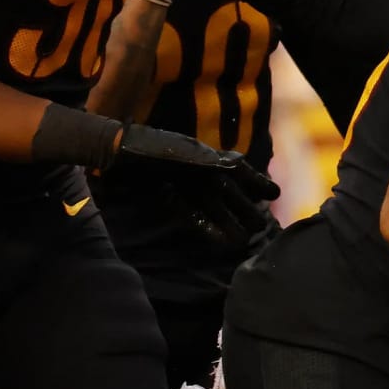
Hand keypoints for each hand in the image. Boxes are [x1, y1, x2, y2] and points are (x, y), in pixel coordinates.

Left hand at [107, 124, 280, 250]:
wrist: (115, 152)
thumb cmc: (149, 147)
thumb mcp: (183, 152)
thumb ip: (207, 162)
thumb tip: (235, 168)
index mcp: (206, 156)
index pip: (238, 170)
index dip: (255, 182)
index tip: (274, 195)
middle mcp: (199, 170)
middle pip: (227, 192)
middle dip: (244, 208)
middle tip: (262, 226)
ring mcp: (185, 185)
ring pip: (213, 206)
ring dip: (228, 222)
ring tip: (243, 240)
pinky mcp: (169, 198)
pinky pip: (192, 214)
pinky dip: (206, 226)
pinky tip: (219, 239)